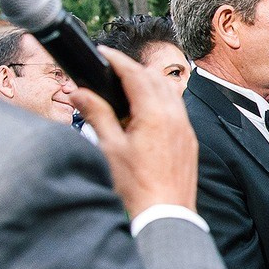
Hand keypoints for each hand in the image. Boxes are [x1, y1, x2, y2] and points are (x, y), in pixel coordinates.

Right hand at [78, 47, 198, 221]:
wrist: (166, 215)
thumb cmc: (136, 186)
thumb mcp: (110, 148)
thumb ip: (97, 115)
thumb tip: (79, 93)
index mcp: (155, 114)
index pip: (135, 74)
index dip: (118, 60)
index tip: (104, 53)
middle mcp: (175, 116)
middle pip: (155, 78)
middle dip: (133, 69)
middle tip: (112, 70)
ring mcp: (185, 129)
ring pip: (170, 92)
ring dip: (150, 83)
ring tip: (127, 89)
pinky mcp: (189, 141)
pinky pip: (178, 109)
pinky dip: (162, 101)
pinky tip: (147, 112)